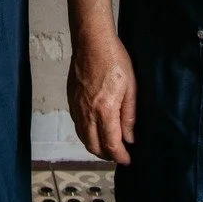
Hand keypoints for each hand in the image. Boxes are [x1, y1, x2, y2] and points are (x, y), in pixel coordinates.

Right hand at [68, 31, 135, 164]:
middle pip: (94, 146)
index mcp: (104, 110)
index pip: (111, 144)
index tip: (127, 160)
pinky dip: (86, 134)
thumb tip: (129, 137)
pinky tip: (95, 129)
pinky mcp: (71, 99)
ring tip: (108, 146)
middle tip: (119, 155)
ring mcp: (77, 106)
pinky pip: (77, 125)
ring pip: (83, 137)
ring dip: (95, 146)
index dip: (120, 156)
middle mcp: (87, 112)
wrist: (91, 41)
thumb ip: (129, 115)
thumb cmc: (114, 59)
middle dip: (107, 155)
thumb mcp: (131, 87)